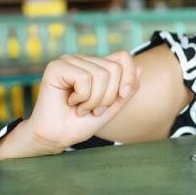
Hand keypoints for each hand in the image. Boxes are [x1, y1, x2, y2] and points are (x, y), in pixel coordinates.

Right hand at [25, 51, 140, 152]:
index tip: (121, 97)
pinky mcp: (57, 67)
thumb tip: (139, 69)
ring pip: (102, 74)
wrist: (57, 137)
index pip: (123, 57)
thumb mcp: (112, 107)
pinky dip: (82, 98)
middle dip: (108, 96)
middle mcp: (83, 59)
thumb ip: (126, 90)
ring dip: (94, 100)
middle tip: (93, 108)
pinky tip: (70, 102)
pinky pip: (85, 78)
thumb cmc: (80, 123)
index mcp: (96, 65)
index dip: (128, 77)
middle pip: (114, 68)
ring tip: (81, 108)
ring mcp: (69, 61)